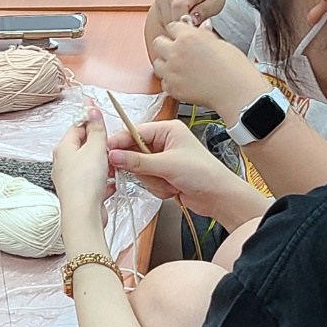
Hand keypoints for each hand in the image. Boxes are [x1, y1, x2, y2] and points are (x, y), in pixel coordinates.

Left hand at [52, 105, 113, 248]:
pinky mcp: (80, 193)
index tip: (98, 110)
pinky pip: (94, 181)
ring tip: (113, 167)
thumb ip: (96, 128)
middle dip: (100, 145)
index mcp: (63, 148)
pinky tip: (111, 183)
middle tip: (110, 146)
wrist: (83, 215)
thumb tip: (91, 109)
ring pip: (91, 164)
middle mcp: (63, 163)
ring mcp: (70, 179)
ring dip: (104, 164)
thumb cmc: (85, 183)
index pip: (77, 125)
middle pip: (84, 145)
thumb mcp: (95, 148)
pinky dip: (104, 180)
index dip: (89, 117)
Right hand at [108, 120, 241, 219]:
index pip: (135, 132)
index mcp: (168, 130)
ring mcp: (164, 160)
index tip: (107, 152)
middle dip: (142, 167)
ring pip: (140, 170)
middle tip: (146, 173)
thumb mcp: (167, 165)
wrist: (219, 197)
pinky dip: (157, 187)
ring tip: (169, 182)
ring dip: (152, 180)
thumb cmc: (203, 173)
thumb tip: (114, 155)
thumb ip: (138, 161)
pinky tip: (171, 188)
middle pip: (134, 152)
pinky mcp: (164, 175)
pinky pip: (148, 181)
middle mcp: (165, 142)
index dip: (121, 142)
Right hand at [145, 0, 225, 48]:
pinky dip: (172, 25)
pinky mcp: (157, 3)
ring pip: (166, 24)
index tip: (193, 27)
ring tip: (190, 21)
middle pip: (171, 19)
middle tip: (196, 27)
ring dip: (177, 28)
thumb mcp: (216, 0)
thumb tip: (191, 21)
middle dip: (183, 28)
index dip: (184, 21)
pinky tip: (182, 19)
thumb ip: (205, 11)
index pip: (179, 6)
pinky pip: (162, 23)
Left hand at [150, 18, 265, 112]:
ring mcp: (172, 71)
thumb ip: (204, 35)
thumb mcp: (219, 42)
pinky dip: (170, 81)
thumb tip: (201, 29)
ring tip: (178, 66)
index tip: (180, 36)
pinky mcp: (173, 88)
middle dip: (166, 45)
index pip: (172, 26)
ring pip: (157, 63)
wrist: (235, 90)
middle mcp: (176, 53)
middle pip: (158, 42)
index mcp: (188, 37)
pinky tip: (182, 80)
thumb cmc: (233, 68)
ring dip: (165, 64)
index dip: (178, 31)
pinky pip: (163, 82)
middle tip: (176, 50)